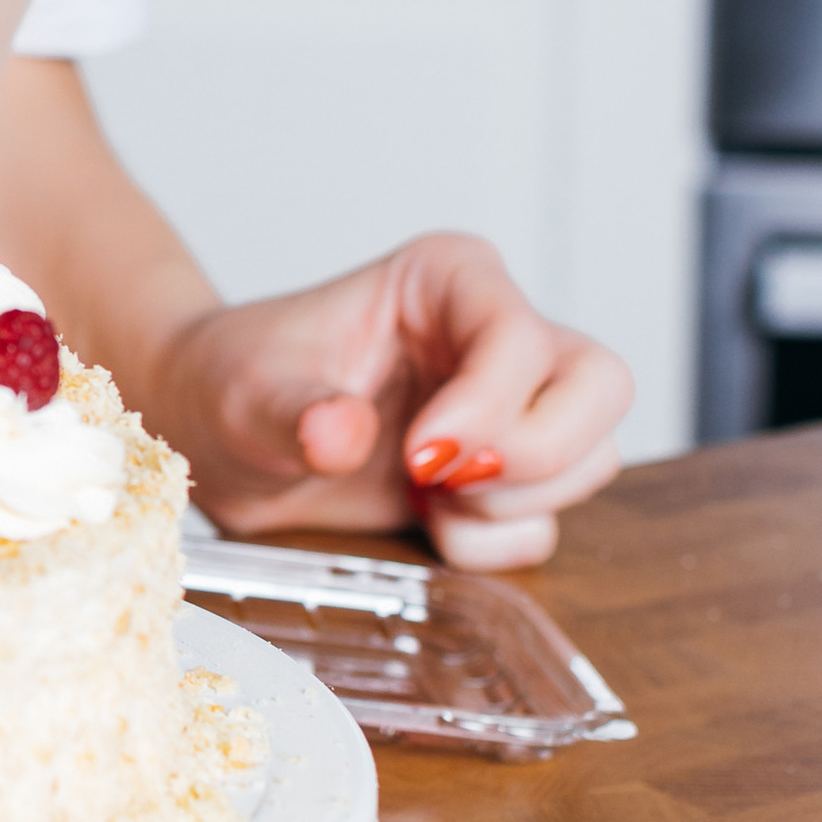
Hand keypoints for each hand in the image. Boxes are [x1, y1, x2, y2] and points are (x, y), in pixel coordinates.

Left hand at [151, 232, 632, 570]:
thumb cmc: (239, 383)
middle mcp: (496, 331)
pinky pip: (549, 522)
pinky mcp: (508, 474)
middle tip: (442, 480)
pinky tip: (428, 519)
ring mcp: (514, 405)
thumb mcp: (247, 392)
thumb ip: (293, 412)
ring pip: (592, 457)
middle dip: (537, 452)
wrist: (220, 435)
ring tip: (422, 495)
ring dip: (512, 503)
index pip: (521, 334)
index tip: (418, 456)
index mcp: (446, 278)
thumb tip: (341, 433)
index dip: (488, 406)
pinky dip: (495, 542)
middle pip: (601, 385)